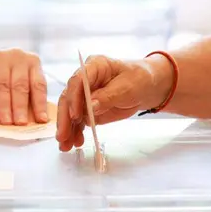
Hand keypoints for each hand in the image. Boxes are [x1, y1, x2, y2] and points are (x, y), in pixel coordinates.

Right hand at [0, 49, 47, 124]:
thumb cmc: (9, 79)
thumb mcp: (22, 82)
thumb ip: (30, 98)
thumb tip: (37, 121)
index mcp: (33, 61)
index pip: (38, 84)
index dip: (40, 103)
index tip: (41, 120)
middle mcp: (17, 56)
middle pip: (19, 85)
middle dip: (20, 106)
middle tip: (20, 123)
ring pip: (2, 87)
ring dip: (4, 108)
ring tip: (6, 123)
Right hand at [55, 54, 170, 151]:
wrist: (147, 87)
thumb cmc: (139, 79)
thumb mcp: (127, 87)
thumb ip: (108, 97)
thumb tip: (90, 107)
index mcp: (94, 65)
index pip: (77, 81)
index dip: (73, 98)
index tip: (75, 116)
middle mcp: (85, 79)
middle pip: (68, 98)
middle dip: (65, 118)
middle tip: (63, 136)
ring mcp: (85, 94)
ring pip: (70, 111)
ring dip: (67, 129)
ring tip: (67, 145)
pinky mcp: (88, 108)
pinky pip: (78, 120)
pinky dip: (76, 131)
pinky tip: (76, 142)